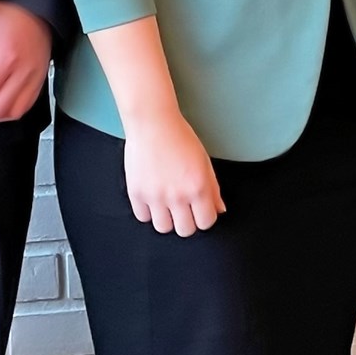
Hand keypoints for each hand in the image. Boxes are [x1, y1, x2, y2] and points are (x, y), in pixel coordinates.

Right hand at [123, 109, 223, 235]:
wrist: (153, 123)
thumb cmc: (180, 137)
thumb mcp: (204, 161)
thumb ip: (213, 189)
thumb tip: (219, 210)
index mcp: (198, 187)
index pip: (206, 222)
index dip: (205, 218)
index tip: (201, 211)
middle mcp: (177, 195)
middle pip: (185, 230)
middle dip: (187, 222)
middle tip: (184, 209)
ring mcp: (155, 196)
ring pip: (163, 228)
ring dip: (167, 219)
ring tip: (167, 205)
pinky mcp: (136, 193)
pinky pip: (143, 217)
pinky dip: (148, 212)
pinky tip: (153, 199)